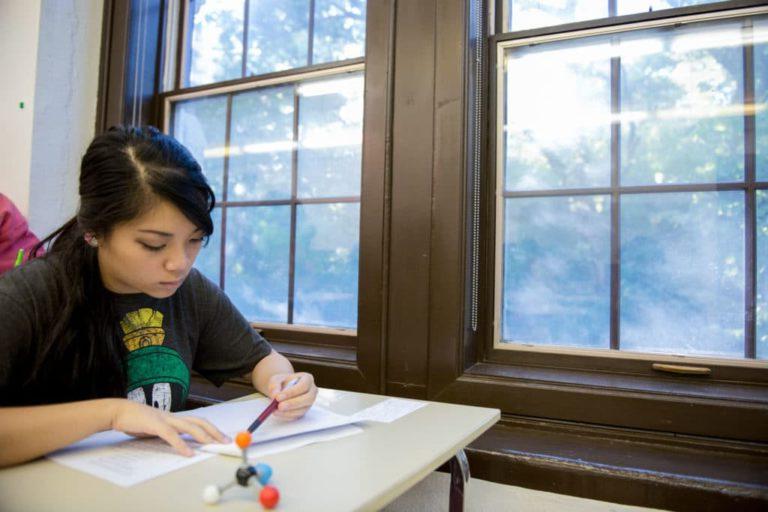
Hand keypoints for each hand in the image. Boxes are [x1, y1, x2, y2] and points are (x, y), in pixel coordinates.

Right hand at [109, 399, 228, 456]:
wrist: (119, 412)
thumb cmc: (137, 421)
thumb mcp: (156, 428)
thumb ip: (169, 434)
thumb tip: (183, 444)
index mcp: (175, 418)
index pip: (198, 421)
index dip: (212, 428)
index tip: (223, 437)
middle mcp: (173, 416)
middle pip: (200, 421)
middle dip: (214, 431)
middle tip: (226, 441)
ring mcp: (165, 419)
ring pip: (189, 426)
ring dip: (203, 436)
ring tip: (213, 444)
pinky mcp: (154, 425)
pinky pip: (171, 435)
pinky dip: (181, 444)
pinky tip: (188, 453)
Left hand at [266, 372, 316, 419]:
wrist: (282, 389)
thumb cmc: (282, 382)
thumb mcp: (276, 380)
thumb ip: (274, 386)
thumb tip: (275, 395)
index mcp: (307, 379)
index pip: (303, 385)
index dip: (292, 392)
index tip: (278, 397)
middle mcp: (312, 391)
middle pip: (308, 398)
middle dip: (293, 403)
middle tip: (279, 406)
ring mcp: (309, 403)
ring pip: (303, 409)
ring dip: (288, 412)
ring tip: (275, 410)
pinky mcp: (304, 412)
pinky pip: (297, 416)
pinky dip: (286, 416)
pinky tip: (278, 413)